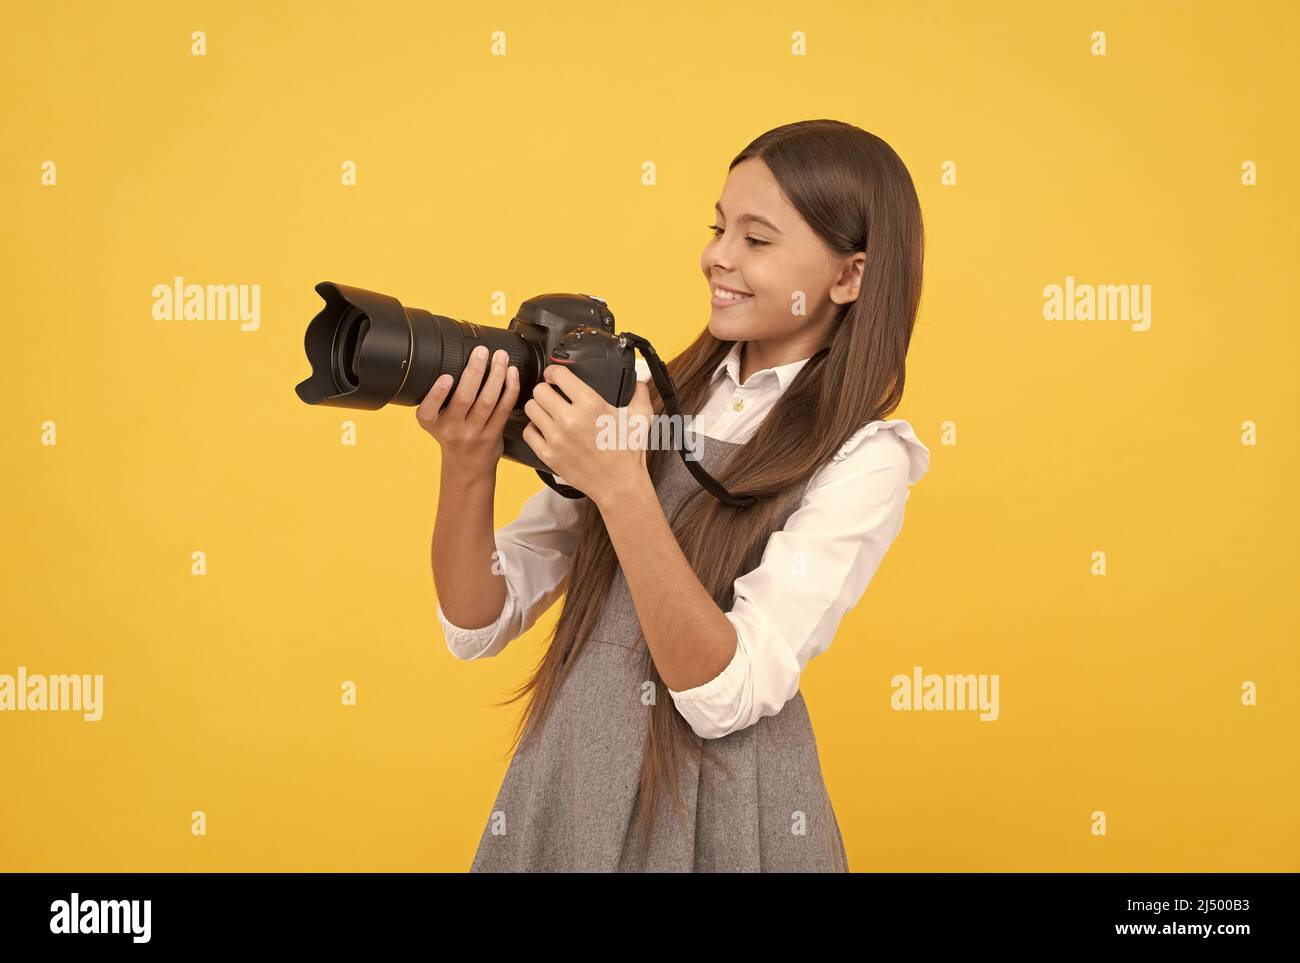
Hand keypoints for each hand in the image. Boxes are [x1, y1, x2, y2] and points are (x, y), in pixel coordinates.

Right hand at [416, 345, 519, 477]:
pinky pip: (504, 409)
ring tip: (501, 357)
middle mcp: (452, 429)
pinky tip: (512, 374)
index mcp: (432, 423)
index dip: (437, 393)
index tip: (445, 377)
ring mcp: (474, 433)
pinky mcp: (493, 434)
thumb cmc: (452, 435)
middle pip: (464, 399)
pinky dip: (510, 389)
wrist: (467, 466)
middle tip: (481, 352)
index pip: (428, 410)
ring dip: (496, 376)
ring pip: (487, 401)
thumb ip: (437, 399)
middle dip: (474, 372)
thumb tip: (450, 359)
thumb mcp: (435, 420)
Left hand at [522, 365, 653, 505]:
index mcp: (591, 404)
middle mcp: (570, 419)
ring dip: (538, 408)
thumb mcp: (641, 418)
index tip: (554, 376)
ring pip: (531, 409)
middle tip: (552, 395)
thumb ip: (640, 392)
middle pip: (539, 391)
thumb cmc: (628, 452)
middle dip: (545, 390)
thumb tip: (641, 378)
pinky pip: (528, 432)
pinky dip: (534, 429)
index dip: (554, 372)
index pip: (558, 374)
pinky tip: (545, 430)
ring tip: (547, 412)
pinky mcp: (548, 455)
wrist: (619, 485)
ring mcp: (557, 438)